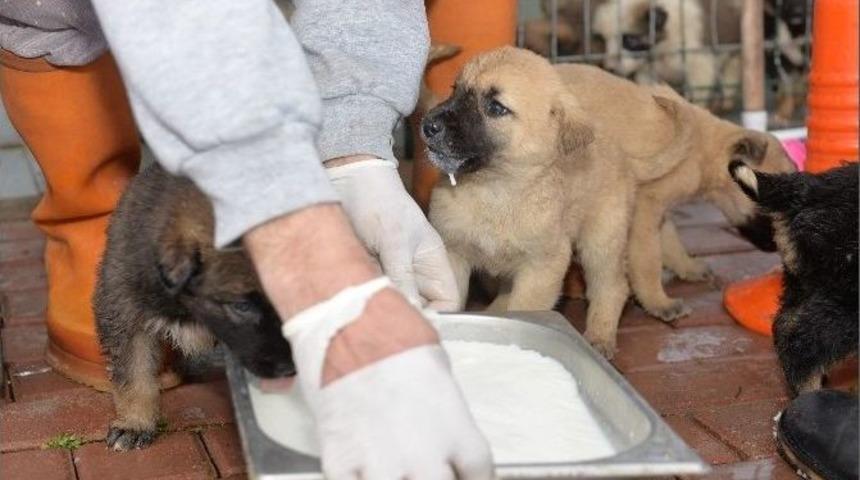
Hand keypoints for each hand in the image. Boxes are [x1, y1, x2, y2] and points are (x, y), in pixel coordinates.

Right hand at [283, 279, 493, 479]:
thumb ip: (442, 408)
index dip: (471, 476)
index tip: (461, 471)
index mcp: (455, 427)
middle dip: (436, 479)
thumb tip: (436, 423)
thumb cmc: (393, 330)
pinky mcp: (340, 462)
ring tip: (391, 469)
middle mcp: (424, 454)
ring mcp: (380, 463)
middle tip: (424, 468)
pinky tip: (361, 473)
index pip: (478, 473)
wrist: (345, 321)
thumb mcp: (436, 368)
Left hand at [326, 158, 458, 310]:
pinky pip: (372, 298)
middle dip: (408, 320)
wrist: (344, 181)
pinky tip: (354, 304)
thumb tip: (411, 311)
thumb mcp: (394, 240)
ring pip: (395, 307)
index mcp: (432, 264)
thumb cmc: (377, 203)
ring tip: (370, 315)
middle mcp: (415, 275)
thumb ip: (403, 275)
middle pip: (422, 311)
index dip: (440, 318)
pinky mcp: (367, 277)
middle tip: (388, 325)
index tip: (415, 327)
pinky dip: (365, 303)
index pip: (448, 302)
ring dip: (384, 311)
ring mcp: (390, 277)